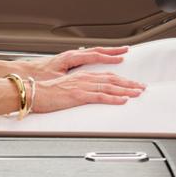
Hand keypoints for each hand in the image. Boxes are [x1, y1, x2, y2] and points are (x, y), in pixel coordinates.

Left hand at [27, 45, 127, 78]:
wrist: (25, 76)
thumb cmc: (38, 78)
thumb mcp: (55, 79)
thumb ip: (70, 80)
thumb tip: (81, 82)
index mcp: (70, 58)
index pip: (94, 56)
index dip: (108, 57)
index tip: (121, 58)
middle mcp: (72, 55)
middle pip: (97, 52)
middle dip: (113, 51)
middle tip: (126, 51)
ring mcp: (71, 57)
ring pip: (94, 53)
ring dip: (108, 52)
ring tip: (121, 52)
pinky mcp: (70, 61)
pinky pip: (88, 57)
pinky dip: (99, 56)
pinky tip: (106, 57)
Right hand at [30, 72, 144, 113]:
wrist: (33, 93)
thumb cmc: (46, 93)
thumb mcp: (66, 89)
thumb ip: (79, 90)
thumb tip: (88, 96)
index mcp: (82, 76)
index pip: (107, 76)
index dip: (122, 79)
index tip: (133, 83)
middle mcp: (84, 78)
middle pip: (112, 79)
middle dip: (129, 83)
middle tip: (142, 87)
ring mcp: (82, 86)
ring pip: (109, 86)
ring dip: (126, 90)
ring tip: (138, 93)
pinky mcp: (78, 95)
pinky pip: (100, 96)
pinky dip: (113, 98)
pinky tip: (123, 100)